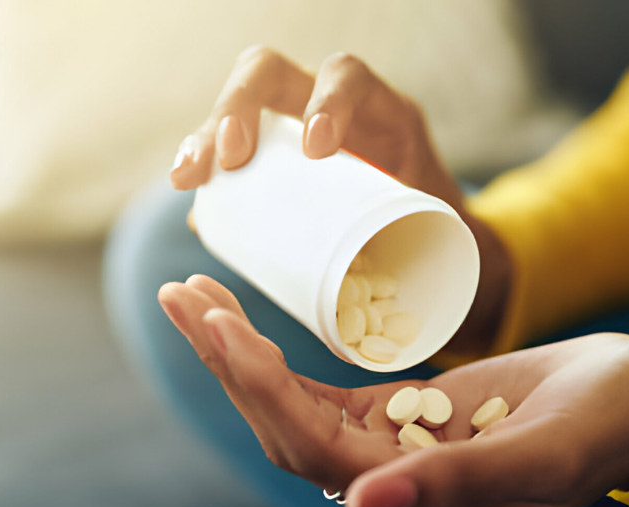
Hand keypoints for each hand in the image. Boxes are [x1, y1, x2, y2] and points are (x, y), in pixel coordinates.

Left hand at [160, 275, 628, 506]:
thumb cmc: (609, 422)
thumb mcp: (544, 450)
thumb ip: (457, 483)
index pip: (318, 453)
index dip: (262, 390)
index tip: (219, 324)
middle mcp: (398, 497)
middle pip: (288, 433)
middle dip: (230, 365)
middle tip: (181, 294)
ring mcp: (395, 459)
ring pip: (295, 412)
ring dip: (240, 358)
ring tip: (193, 296)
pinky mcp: (402, 421)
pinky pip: (323, 395)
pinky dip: (279, 360)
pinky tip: (242, 322)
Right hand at [169, 46, 511, 353]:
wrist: (433, 242)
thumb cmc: (439, 238)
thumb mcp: (439, 235)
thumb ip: (426, 264)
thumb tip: (390, 312)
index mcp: (381, 113)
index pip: (349, 77)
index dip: (329, 101)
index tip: (316, 150)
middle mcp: (329, 104)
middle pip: (271, 73)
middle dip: (241, 106)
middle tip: (229, 158)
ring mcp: (290, 124)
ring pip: (237, 104)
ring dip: (206, 135)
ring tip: (189, 179)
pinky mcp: (267, 154)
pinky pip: (223, 143)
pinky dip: (201, 161)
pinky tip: (189, 188)